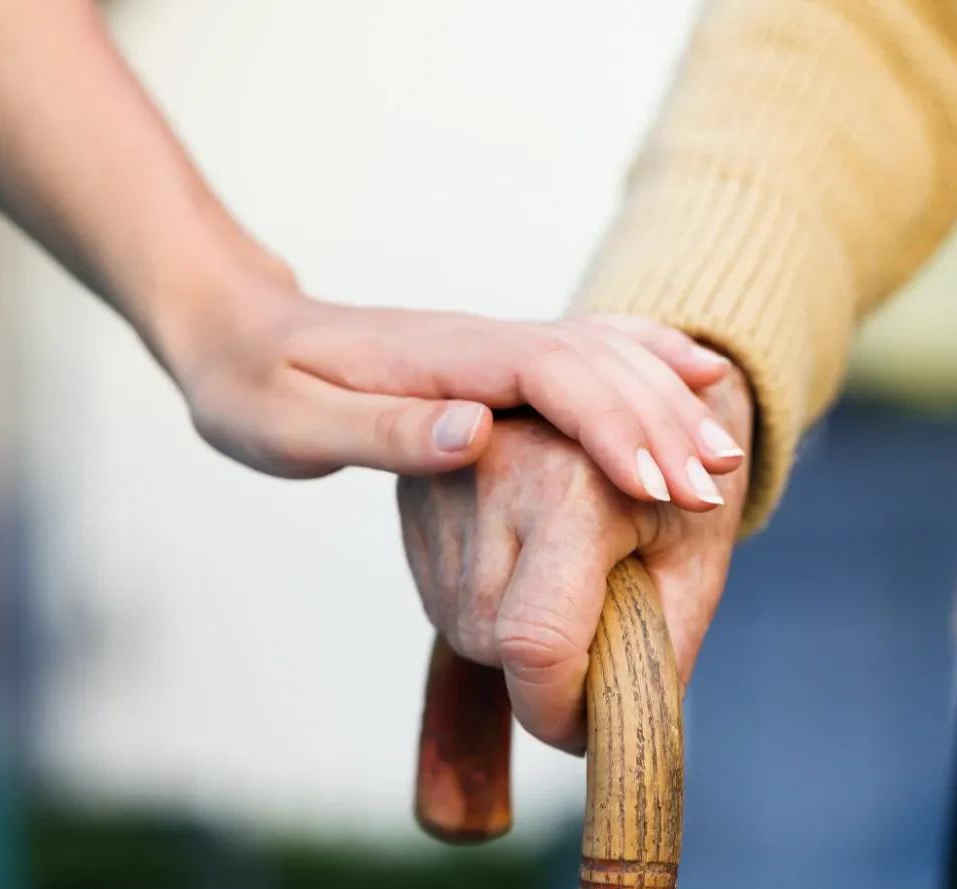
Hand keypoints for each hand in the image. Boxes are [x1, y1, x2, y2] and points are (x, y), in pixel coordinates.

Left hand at [149, 256, 745, 502]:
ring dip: (664, 401)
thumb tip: (478, 433)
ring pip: (602, 356)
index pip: (550, 376)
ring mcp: (490, 347)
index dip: (610, 425)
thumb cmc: (252, 387)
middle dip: (659, 423)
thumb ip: (384, 432)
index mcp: (440, 359)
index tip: (656, 485)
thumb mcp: (293, 424)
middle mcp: (479, 342)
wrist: (234, 331)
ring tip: (722, 456)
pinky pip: (586, 354)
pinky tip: (693, 374)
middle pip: (594, 365)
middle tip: (714, 489)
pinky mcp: (492, 363)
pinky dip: (646, 362)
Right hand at [397, 364, 753, 751]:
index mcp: (572, 483)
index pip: (535, 641)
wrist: (634, 388)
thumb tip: (606, 731)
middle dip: (546, 671)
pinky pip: (442, 595)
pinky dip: (489, 606)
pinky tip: (527, 562)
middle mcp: (489, 469)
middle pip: (494, 642)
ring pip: (463, 626)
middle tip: (600, 630)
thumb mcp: (694, 563)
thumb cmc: (678, 478)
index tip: (586, 731)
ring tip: (568, 580)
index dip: (557, 710)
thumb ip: (656, 653)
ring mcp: (440, 477)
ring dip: (514, 639)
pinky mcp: (413, 491)